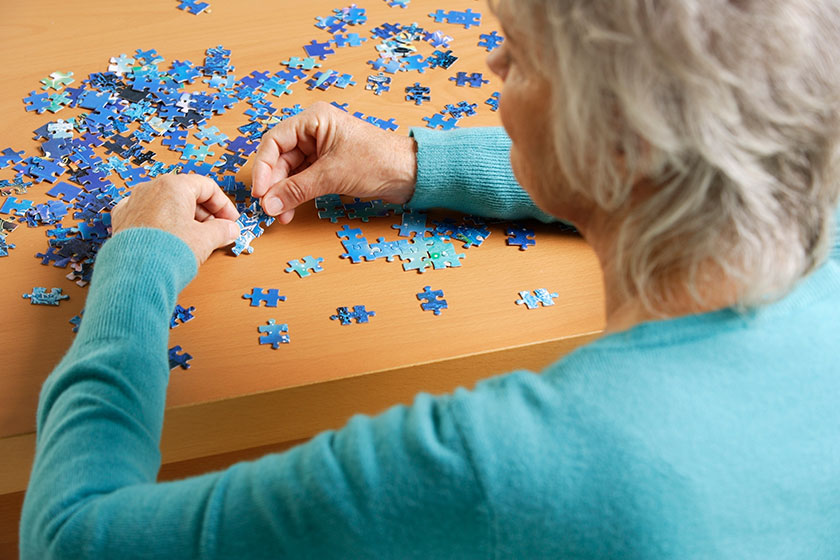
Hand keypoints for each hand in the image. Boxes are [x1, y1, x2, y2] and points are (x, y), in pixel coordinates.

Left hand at [110, 174, 239, 264]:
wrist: (135, 274)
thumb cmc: (167, 252)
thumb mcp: (206, 240)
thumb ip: (222, 230)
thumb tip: (230, 229)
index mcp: (173, 186)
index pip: (207, 187)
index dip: (224, 205)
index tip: (231, 220)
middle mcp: (151, 189)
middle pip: (186, 194)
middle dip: (205, 213)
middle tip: (217, 231)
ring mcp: (134, 203)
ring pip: (166, 204)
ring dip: (185, 219)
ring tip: (196, 239)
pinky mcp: (123, 220)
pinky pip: (148, 215)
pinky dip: (162, 224)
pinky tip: (170, 238)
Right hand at [251, 101, 417, 222]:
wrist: (411, 174)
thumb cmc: (379, 161)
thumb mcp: (333, 175)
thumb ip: (298, 190)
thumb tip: (269, 204)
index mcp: (314, 120)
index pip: (274, 141)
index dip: (264, 167)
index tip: (261, 192)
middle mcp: (315, 131)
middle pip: (281, 158)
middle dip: (275, 185)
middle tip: (270, 209)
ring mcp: (322, 149)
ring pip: (292, 171)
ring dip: (285, 193)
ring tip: (282, 215)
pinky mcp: (330, 166)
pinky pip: (305, 179)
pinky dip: (297, 195)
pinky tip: (292, 210)